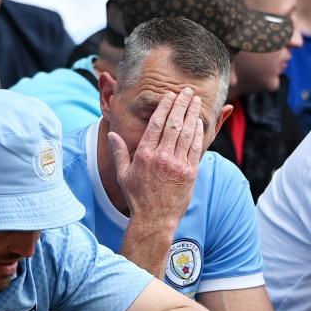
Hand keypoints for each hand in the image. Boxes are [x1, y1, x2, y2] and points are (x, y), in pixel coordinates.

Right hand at [108, 87, 203, 228]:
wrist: (155, 219)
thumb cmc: (137, 197)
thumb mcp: (123, 174)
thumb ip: (119, 152)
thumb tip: (112, 134)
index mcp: (144, 155)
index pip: (157, 124)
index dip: (165, 106)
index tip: (170, 95)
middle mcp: (161, 157)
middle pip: (174, 124)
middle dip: (181, 104)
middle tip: (187, 91)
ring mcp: (177, 164)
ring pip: (187, 133)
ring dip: (192, 114)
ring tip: (196, 101)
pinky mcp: (190, 172)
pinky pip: (196, 147)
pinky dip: (198, 132)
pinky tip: (199, 121)